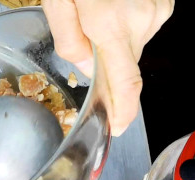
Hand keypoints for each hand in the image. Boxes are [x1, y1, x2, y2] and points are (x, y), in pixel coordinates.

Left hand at [42, 0, 173, 135]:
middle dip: (105, 64)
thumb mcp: (57, 1)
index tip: (118, 127)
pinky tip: (112, 6)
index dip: (124, 110)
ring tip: (97, 11)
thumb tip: (84, 67)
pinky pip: (142, 27)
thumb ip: (68, 39)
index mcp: (112, 24)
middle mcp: (143, 19)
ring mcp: (159, 8)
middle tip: (85, 35)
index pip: (125, 82)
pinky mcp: (163, 1)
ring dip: (113, 41)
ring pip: (133, 46)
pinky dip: (125, 26)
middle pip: (125, 65)